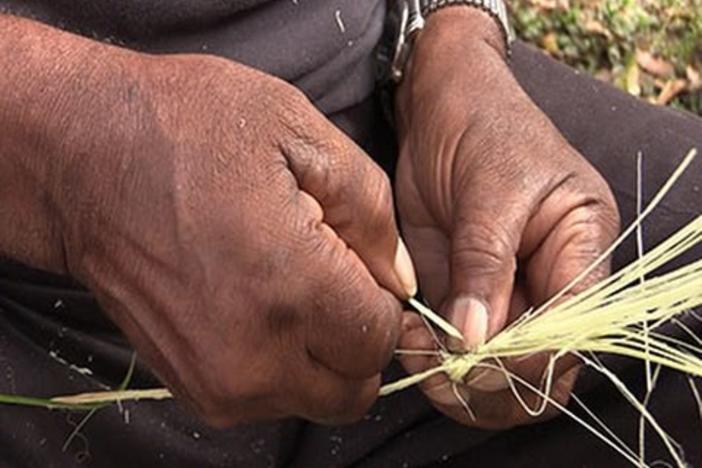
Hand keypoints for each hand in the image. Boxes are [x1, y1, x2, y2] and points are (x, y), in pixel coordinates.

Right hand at [26, 48, 416, 424]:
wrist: (83, 159)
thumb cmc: (187, 131)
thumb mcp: (297, 132)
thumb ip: (371, 211)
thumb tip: (400, 278)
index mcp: (292, 288)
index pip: (380, 339)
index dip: (382, 300)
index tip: (357, 263)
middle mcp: (255, 355)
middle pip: (352, 389)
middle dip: (359, 340)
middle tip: (334, 282)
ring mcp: (217, 381)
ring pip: (313, 399)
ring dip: (320, 357)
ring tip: (288, 288)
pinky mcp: (189, 386)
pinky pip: (267, 399)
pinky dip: (280, 366)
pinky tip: (256, 305)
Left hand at [393, 8, 619, 428]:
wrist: (439, 105)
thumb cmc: (480, 128)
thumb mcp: (490, 191)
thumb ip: (485, 266)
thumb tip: (477, 343)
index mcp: (581, 247)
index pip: (573, 330)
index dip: (528, 358)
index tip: (475, 359)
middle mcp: (550, 279)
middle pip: (540, 366)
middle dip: (491, 380)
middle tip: (439, 367)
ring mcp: (505, 291)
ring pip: (496, 369)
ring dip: (456, 376)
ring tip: (415, 347)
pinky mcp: (463, 293)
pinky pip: (456, 347)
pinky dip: (432, 356)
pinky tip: (407, 336)